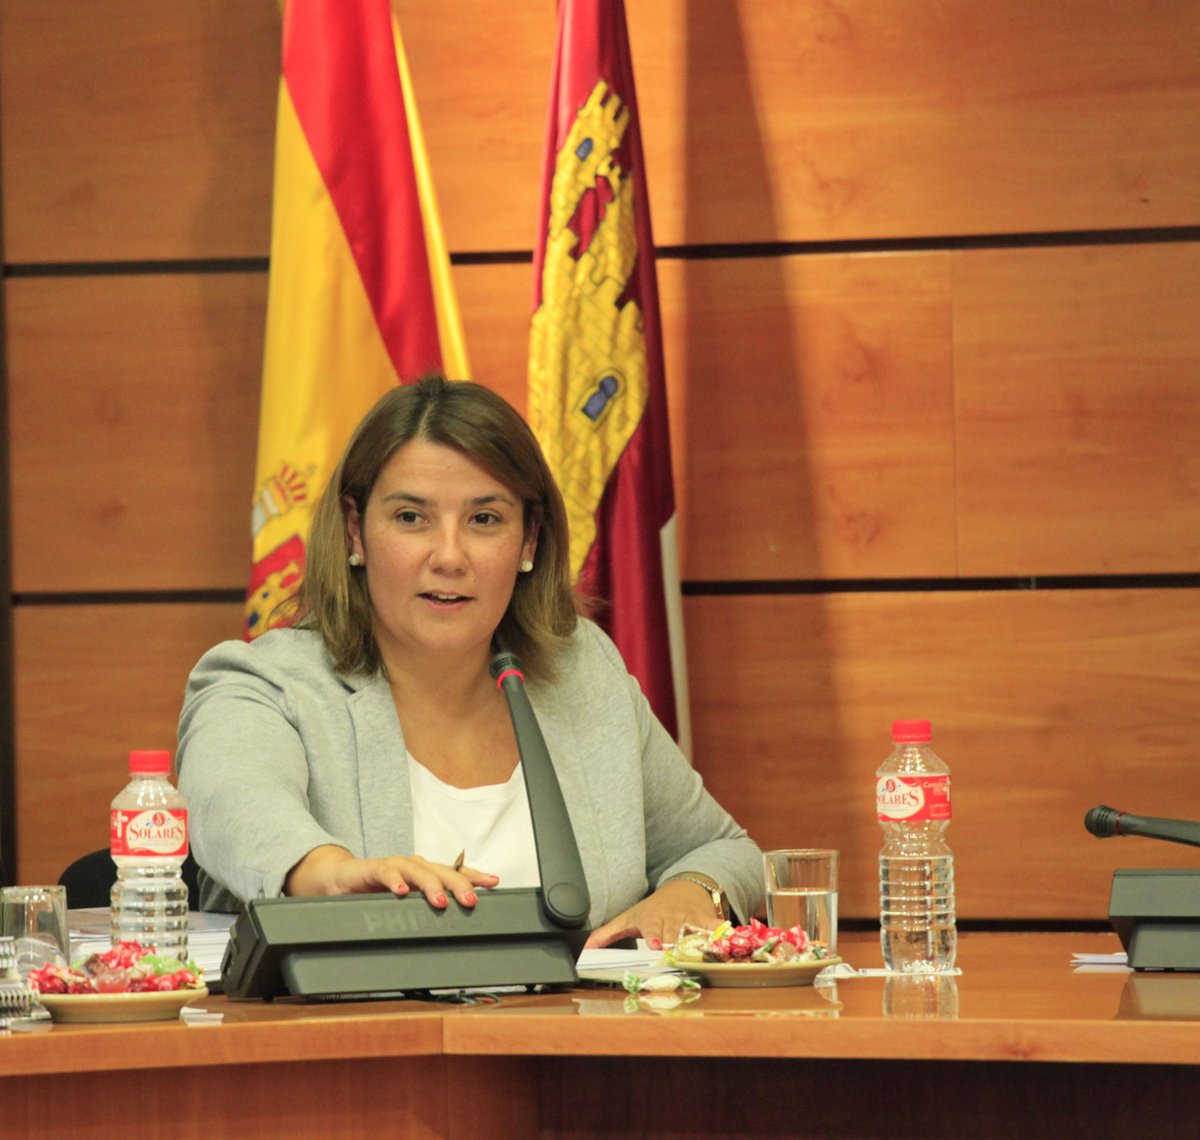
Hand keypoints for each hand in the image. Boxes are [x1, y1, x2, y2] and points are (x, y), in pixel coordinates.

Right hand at [284, 845, 499, 908]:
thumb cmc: (376, 892)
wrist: (339, 880)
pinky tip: (401, 892)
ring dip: (430, 885)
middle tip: (471, 900)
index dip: (474, 876)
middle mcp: (413, 865)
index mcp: (425, 873)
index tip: (494, 882)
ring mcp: (394, 865)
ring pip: (418, 870)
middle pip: (441, 871)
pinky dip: (394, 881)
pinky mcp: (372, 869)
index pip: (454, 871)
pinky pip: (385, 873)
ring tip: (440, 901)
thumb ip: (425, 908)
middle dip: (458, 884)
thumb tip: (454, 925)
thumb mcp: (405, 904)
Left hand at [584, 879, 722, 950]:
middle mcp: (672, 918)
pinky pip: (716, 929)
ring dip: (699, 943)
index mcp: (652, 919)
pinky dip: (723, 936)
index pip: (652, 928)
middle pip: (674, 934)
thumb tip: (585, 947)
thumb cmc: (654, 908)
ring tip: (703, 954)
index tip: (655, 944)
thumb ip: (608, 934)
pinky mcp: (708, 920)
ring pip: (695, 932)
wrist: (685, 887)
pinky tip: (729, 945)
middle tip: (677, 956)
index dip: (653, 935)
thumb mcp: (629, 918)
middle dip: (676, 944)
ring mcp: (691, 919)